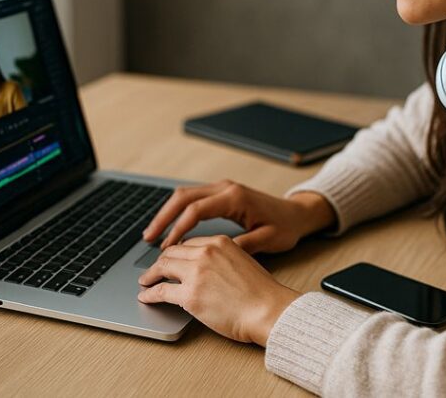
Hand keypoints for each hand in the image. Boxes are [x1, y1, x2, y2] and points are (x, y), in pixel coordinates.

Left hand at [137, 234, 299, 344]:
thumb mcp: (243, 261)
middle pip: (171, 252)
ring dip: (150, 275)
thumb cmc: (262, 292)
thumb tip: (208, 269)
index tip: (170, 259)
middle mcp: (205, 253)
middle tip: (153, 270)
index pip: (189, 243)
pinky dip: (149, 293)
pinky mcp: (189, 296)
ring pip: (162, 267)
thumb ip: (223, 259)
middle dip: (160, 261)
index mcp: (219, 242)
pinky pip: (160, 291)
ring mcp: (195, 273)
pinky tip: (146, 296)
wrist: (269, 310)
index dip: (176, 252)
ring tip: (145, 281)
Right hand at [142, 179, 335, 253]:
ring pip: (185, 194)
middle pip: (183, 196)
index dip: (178, 229)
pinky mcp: (222, 193)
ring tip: (153, 234)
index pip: (196, 210)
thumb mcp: (267, 240)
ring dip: (167, 212)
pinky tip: (170, 227)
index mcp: (235, 198)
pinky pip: (193, 198)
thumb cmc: (285, 227)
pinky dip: (178, 211)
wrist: (297, 213)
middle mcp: (225, 188)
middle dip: (163, 217)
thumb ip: (242, 247)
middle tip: (147, 238)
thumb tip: (215, 257)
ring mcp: (223, 188)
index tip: (166, 248)